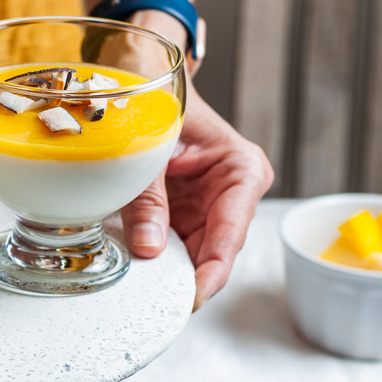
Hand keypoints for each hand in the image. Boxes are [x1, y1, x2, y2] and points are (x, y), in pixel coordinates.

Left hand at [121, 88, 272, 307]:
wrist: (144, 79)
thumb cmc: (158, 100)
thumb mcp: (150, 148)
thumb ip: (148, 197)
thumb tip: (149, 248)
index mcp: (242, 170)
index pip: (232, 230)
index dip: (214, 268)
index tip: (195, 294)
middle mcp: (233, 194)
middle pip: (215, 250)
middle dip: (189, 276)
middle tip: (161, 302)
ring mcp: (209, 207)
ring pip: (194, 253)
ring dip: (171, 270)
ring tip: (145, 289)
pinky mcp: (186, 214)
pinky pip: (174, 244)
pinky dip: (157, 257)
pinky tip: (139, 270)